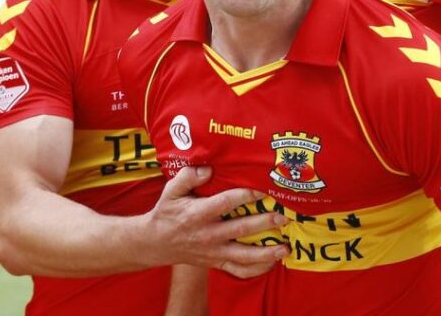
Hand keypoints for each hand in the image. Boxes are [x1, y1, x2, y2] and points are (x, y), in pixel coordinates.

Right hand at [141, 166, 288, 278]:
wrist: (156, 243)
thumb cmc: (167, 212)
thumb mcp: (171, 191)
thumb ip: (188, 176)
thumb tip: (208, 169)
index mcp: (198, 213)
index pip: (225, 203)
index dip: (245, 195)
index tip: (261, 190)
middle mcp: (209, 234)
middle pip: (241, 229)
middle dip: (264, 223)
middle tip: (282, 217)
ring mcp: (214, 251)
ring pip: (244, 255)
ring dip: (266, 253)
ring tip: (284, 247)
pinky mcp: (217, 263)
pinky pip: (239, 270)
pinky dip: (257, 269)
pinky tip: (272, 262)